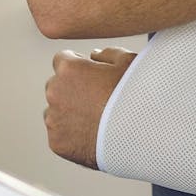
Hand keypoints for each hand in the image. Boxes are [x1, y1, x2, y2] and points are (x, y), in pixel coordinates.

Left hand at [44, 47, 137, 168]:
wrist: (142, 138)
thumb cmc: (137, 97)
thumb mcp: (129, 63)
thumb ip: (107, 53)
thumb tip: (94, 55)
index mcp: (69, 69)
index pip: (61, 59)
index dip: (77, 65)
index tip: (89, 75)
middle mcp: (54, 92)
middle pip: (56, 85)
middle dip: (71, 89)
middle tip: (96, 100)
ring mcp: (54, 119)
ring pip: (55, 111)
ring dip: (69, 113)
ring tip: (96, 120)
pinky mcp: (57, 143)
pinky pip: (59, 134)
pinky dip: (71, 135)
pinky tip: (92, 135)